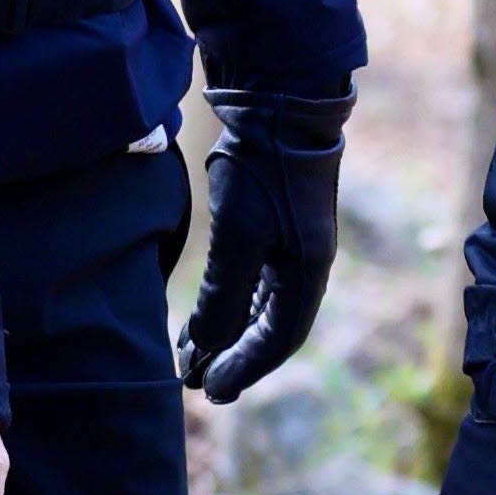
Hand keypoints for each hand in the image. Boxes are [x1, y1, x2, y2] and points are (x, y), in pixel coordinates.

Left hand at [179, 92, 347, 407]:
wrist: (279, 103)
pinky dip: (227, 305)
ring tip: (189, 358)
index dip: (243, 369)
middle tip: (194, 384)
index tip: (209, 391)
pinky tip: (200, 317)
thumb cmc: (262, 169)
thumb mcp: (238, 236)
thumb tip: (206, 345)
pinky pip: (252, 283)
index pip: (277, 340)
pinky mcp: (275, 228)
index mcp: (306, 274)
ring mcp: (292, 246)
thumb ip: (223, 295)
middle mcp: (305, 266)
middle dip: (231, 358)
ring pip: (257, 307)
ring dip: (225, 334)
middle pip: (268, 329)